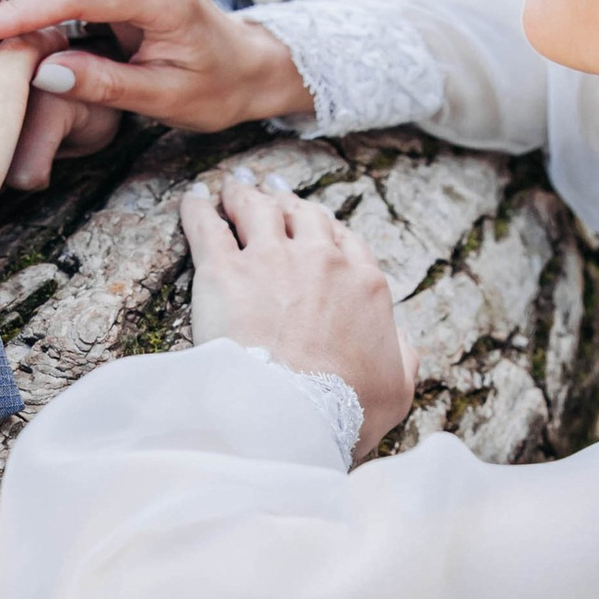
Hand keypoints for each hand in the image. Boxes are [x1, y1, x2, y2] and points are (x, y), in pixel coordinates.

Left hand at [182, 171, 416, 459]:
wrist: (295, 412)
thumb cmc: (347, 409)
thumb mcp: (397, 388)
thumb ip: (404, 357)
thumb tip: (402, 340)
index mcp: (364, 284)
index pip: (345, 240)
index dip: (326, 228)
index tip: (311, 223)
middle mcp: (321, 260)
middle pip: (302, 215)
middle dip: (287, 200)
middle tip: (272, 191)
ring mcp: (271, 260)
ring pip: (257, 208)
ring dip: (244, 194)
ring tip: (233, 186)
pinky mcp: (224, 271)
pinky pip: (207, 225)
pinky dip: (199, 206)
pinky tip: (194, 197)